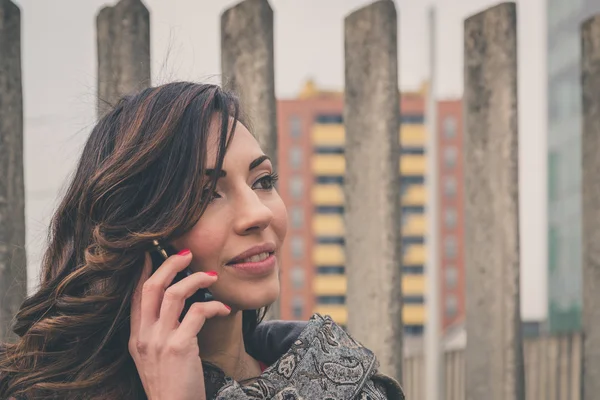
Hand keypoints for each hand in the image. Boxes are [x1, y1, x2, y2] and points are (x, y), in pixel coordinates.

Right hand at [129, 250, 229, 399]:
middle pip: (152, 287)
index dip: (145, 271)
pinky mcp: (180, 347)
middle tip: (187, 253)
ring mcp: (160, 341)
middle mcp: (144, 336)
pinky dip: (214, 305)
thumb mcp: (153, 358)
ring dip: (196, 279)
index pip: (136, 296)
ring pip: (175, 293)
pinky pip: (198, 312)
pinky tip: (224, 307)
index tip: (153, 253)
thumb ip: (157, 333)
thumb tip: (173, 308)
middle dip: (170, 264)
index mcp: (136, 337)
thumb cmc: (171, 385)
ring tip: (212, 277)